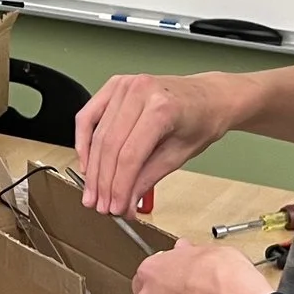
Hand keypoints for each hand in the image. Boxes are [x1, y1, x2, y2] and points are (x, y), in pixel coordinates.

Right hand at [74, 73, 226, 213]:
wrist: (209, 95)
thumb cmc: (201, 120)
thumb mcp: (179, 155)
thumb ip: (148, 178)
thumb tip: (126, 201)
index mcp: (162, 108)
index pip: (130, 155)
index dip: (119, 186)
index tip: (116, 207)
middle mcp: (140, 92)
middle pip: (110, 146)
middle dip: (103, 181)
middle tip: (100, 205)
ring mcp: (124, 85)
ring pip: (98, 134)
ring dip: (92, 168)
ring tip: (92, 192)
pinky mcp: (115, 85)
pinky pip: (89, 115)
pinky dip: (84, 141)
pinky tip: (87, 163)